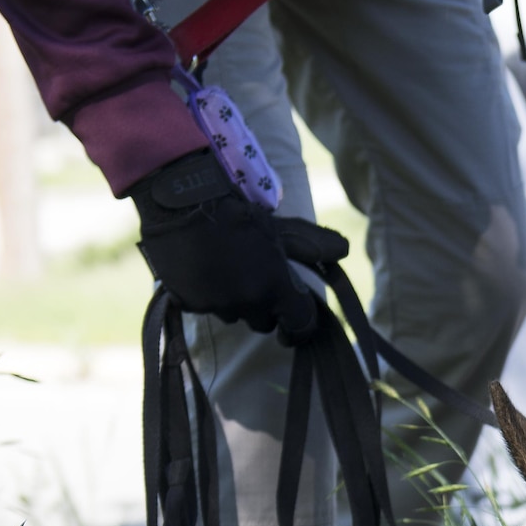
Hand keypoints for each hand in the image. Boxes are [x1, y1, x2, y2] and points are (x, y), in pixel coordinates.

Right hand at [128, 149, 315, 340]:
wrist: (181, 200)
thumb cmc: (237, 212)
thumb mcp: (280, 228)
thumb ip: (313, 245)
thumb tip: (344, 251)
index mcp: (275, 288)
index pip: (300, 325)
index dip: (300, 323)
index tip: (294, 318)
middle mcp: (247, 303)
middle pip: (265, 322)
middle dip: (265, 305)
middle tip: (256, 275)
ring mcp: (216, 305)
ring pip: (235, 315)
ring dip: (236, 301)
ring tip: (227, 267)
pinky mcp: (188, 303)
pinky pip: (207, 308)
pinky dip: (208, 295)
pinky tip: (205, 268)